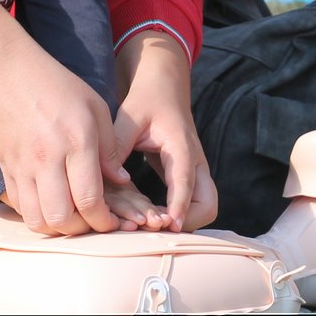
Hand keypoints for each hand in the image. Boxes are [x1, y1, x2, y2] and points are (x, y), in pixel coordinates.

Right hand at [0, 54, 123, 236]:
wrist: (6, 72)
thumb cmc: (56, 85)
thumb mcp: (95, 107)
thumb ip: (109, 148)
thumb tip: (120, 181)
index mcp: (76, 141)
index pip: (89, 200)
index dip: (104, 221)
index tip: (111, 222)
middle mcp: (47, 158)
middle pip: (62, 218)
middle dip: (82, 230)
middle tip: (91, 220)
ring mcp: (22, 165)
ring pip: (37, 219)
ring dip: (57, 227)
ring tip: (70, 216)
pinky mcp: (6, 168)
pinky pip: (20, 207)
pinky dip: (37, 214)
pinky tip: (50, 203)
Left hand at [113, 32, 217, 230]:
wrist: (164, 86)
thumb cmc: (147, 99)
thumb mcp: (129, 116)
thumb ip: (118, 145)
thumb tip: (107, 177)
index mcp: (182, 145)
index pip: (186, 181)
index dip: (178, 206)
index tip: (169, 226)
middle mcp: (196, 161)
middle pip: (208, 204)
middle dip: (189, 222)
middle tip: (157, 229)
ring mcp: (196, 170)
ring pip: (204, 206)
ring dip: (185, 221)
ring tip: (153, 227)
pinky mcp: (190, 175)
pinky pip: (193, 203)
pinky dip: (179, 214)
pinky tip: (153, 218)